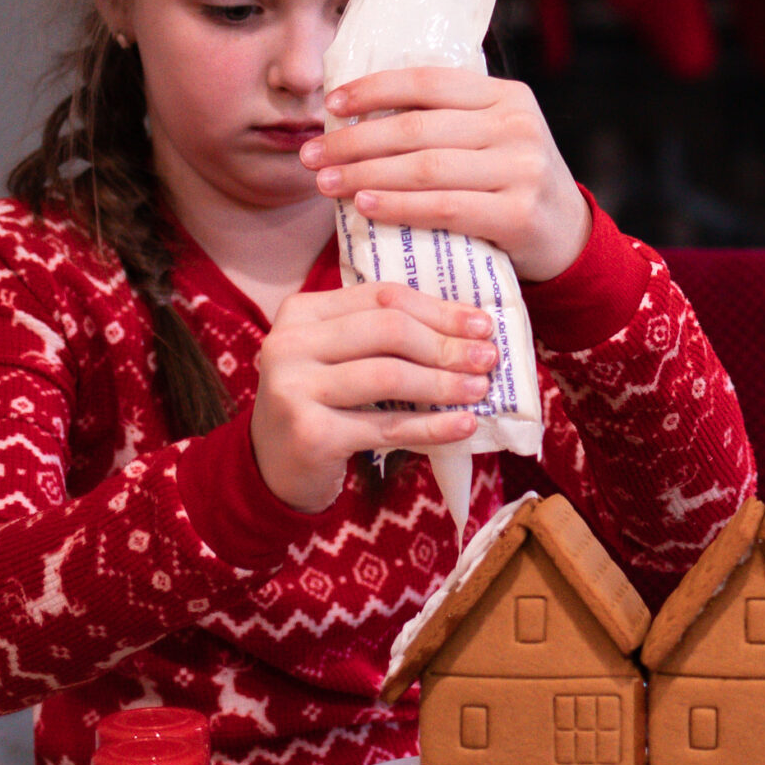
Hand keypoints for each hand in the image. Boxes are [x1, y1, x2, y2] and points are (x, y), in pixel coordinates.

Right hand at [248, 281, 499, 511]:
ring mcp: (294, 389)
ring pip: (389, 376)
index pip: (382, 297)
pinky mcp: (310, 434)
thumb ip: (384, 336)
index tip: (481, 325)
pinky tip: (464, 424)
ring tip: (480, 389)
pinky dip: (432, 426)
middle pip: (388, 330)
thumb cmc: (323, 404)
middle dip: (446, 344)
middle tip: (488, 358)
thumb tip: (468, 328)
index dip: (439, 309)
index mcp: (302, 312)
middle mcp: (289, 343)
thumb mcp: (341, 358)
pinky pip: (386, 427)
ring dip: (444, 383)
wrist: (275, 467)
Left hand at [302, 68, 592, 281]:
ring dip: (366, 174)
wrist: (569, 238)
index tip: (331, 104)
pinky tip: (364, 205)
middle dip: (355, 141)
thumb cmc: (511, 185)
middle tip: (312, 154)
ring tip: (327, 182)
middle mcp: (518, 126)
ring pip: (426, 167)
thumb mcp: (493, 138)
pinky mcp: (518, 214)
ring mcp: (522, 170)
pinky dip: (398, 206)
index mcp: (507, 95)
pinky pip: (444, 208)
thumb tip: (359, 114)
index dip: (374, 89)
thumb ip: (448, 120)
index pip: (429, 80)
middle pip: (418, 127)